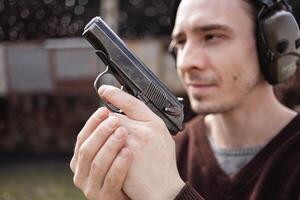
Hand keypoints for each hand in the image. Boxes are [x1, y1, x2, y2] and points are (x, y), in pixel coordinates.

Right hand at [70, 107, 131, 199]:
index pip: (82, 138)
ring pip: (98, 164)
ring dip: (110, 146)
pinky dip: (119, 164)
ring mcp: (91, 188)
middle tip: (115, 120)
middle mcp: (82, 174)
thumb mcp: (111, 152)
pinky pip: (111, 180)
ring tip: (123, 132)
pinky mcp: (105, 198)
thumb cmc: (124, 169)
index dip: (92, 123)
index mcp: (80, 160)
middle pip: (87, 150)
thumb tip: (107, 112)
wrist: (135, 193)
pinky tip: (128, 152)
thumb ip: (106, 137)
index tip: (104, 110)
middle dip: (101, 133)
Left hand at [98, 85, 184, 199]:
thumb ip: (146, 122)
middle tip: (108, 126)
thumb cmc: (162, 164)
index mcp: (155, 124)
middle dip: (108, 122)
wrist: (163, 190)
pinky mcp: (120, 158)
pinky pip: (104, 145)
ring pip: (106, 130)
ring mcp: (131, 144)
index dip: (115, 93)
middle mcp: (143, 131)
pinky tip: (106, 152)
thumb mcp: (162, 137)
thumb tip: (126, 112)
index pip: (132, 102)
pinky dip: (102, 146)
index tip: (104, 89)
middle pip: (114, 116)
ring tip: (106, 140)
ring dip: (103, 133)